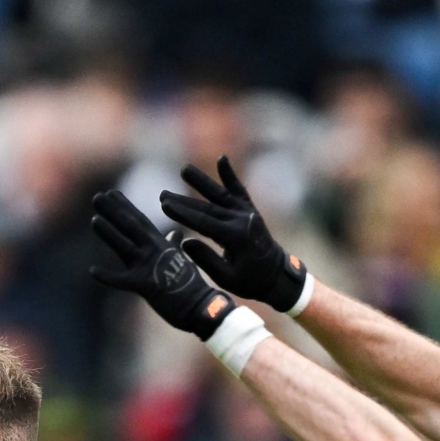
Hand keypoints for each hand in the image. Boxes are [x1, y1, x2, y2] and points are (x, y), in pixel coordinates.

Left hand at [91, 190, 238, 338]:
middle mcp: (153, 251)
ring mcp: (148, 267)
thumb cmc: (191, 286)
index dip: (125, 206)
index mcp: (160, 244)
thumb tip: (175, 232)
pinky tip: (92, 271)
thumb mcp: (181, 259)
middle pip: (129, 226)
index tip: (111, 193)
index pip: (140, 220)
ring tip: (94, 220)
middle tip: (96, 197)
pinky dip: (107, 277)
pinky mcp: (144, 286)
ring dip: (109, 233)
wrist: (201, 307)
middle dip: (112, 211)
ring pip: (124, 246)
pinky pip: (122, 281)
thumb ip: (173, 244)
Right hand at [161, 156, 308, 310]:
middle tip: (162, 194)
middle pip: (208, 207)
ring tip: (184, 169)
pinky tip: (222, 159)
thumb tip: (186, 242)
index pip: (204, 222)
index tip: (164, 205)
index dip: (183, 213)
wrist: (277, 275)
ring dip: (202, 182)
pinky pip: (239, 190)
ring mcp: (247, 213)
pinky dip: (230, 176)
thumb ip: (207, 260)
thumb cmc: (250, 281)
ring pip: (221, 194)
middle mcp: (242, 220)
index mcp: (235, 238)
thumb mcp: (227, 278)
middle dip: (184, 201)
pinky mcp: (250, 209)